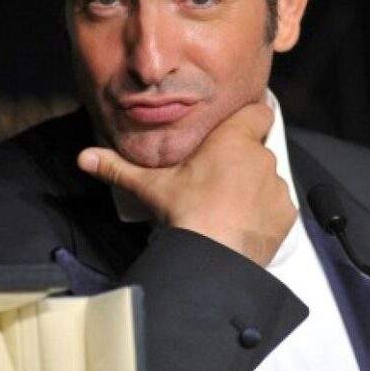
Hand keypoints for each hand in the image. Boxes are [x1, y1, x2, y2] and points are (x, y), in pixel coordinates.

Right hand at [77, 103, 296, 265]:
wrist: (212, 258)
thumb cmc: (185, 213)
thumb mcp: (149, 187)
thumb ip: (117, 167)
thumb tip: (84, 157)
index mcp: (234, 140)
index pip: (258, 112)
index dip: (250, 119)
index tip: (237, 131)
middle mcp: (261, 158)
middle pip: (257, 149)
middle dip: (243, 160)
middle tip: (218, 180)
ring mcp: (276, 186)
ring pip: (267, 179)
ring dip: (254, 188)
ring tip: (229, 207)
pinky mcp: (286, 214)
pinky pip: (278, 206)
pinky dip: (266, 213)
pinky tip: (243, 225)